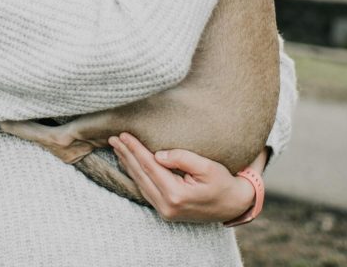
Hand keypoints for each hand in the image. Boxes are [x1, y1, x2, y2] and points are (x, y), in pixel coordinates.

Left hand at [109, 132, 261, 222]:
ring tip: (117, 148)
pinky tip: (130, 164)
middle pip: (141, 175)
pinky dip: (136, 175)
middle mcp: (167, 206)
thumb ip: (183, 158)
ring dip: (128, 165)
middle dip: (126, 155)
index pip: (149, 166)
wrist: (233, 206)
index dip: (135, 149)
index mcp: (176, 195)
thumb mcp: (208, 167)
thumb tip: (158, 154)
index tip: (124, 134)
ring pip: (140, 183)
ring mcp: (165, 211)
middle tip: (113, 139)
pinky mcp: (166, 211)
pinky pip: (146, 190)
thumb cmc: (223, 183)